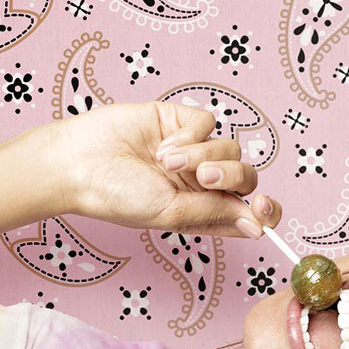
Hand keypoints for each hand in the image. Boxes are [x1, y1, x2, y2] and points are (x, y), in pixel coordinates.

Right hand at [47, 100, 279, 239]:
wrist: (82, 163)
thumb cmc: (119, 197)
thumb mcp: (171, 214)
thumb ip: (215, 213)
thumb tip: (258, 227)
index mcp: (203, 212)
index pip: (250, 212)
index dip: (266, 210)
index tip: (264, 206)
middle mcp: (202, 183)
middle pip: (246, 176)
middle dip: (231, 176)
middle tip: (204, 179)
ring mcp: (194, 151)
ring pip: (230, 147)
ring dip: (203, 155)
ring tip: (167, 162)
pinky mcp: (181, 122)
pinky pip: (207, 123)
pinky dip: (189, 136)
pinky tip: (163, 145)